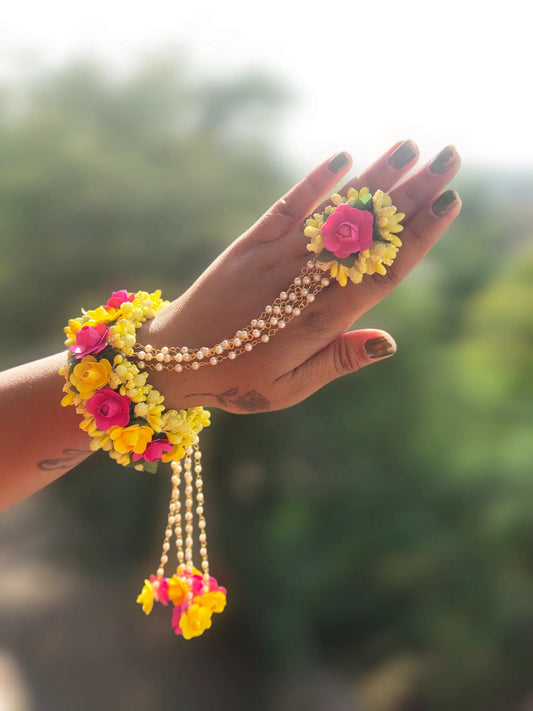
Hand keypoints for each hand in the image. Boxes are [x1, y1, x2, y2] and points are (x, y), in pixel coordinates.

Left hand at [140, 141, 460, 412]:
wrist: (169, 361)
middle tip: (449, 159)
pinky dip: (313, 183)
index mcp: (317, 321)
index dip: (417, 237)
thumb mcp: (290, 388)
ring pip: (332, 215)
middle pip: (365, 234)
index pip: (380, 272)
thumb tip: (389, 341)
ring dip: (372, 180)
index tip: (449, 203)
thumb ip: (337, 360)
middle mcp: (300, 281)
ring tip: (409, 148)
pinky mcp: (247, 244)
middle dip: (410, 195)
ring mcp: (273, 257)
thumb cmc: (235, 380)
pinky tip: (342, 158)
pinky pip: (286, 208)